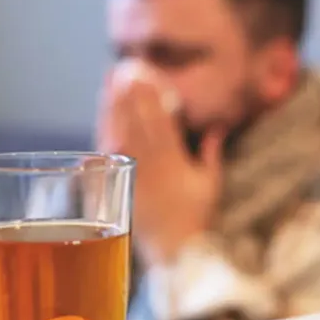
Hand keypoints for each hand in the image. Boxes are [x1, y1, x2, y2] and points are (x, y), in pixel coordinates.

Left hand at [96, 69, 224, 264]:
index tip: (145, 71)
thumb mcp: (210, 184)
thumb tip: (215, 126)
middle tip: (123, 68)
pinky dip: (104, 129)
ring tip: (111, 82)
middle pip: (132, 117)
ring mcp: (128, 172)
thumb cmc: (195, 219)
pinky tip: (104, 117)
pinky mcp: (116, 183)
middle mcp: (146, 161)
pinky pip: (106, 151)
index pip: (157, 115)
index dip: (149, 91)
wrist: (173, 251)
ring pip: (116, 129)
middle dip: (127, 90)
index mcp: (171, 159)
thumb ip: (211, 153)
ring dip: (112, 104)